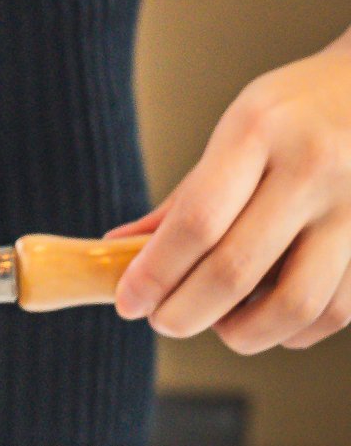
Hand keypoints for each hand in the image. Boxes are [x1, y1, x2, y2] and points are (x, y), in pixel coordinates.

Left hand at [111, 32, 350, 352]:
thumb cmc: (297, 112)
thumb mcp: (237, 127)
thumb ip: (187, 194)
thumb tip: (117, 249)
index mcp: (259, 130)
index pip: (196, 220)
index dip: (154, 272)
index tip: (129, 300)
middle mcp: (311, 168)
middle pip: (235, 269)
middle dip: (184, 312)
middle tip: (162, 320)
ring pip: (293, 304)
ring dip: (243, 333)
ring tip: (218, 325)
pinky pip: (335, 310)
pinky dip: (293, 330)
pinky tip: (268, 318)